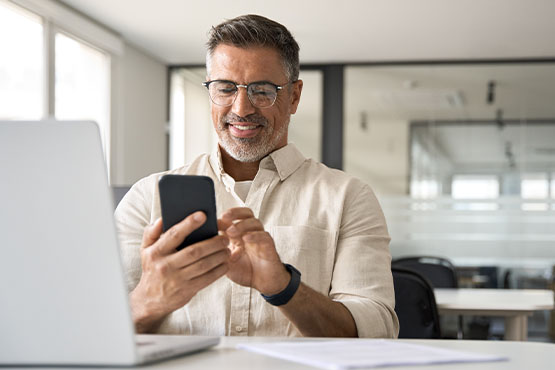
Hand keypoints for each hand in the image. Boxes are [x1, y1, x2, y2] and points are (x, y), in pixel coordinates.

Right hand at [130, 212, 229, 332]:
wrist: (150, 300)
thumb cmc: (152, 269)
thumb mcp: (145, 250)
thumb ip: (151, 233)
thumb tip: (162, 219)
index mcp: (156, 252)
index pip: (174, 235)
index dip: (189, 224)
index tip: (203, 215)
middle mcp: (166, 265)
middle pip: (195, 251)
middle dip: (213, 243)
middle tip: (224, 238)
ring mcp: (177, 279)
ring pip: (204, 265)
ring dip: (219, 256)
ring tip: (227, 249)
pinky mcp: (187, 290)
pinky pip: (207, 279)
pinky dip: (219, 270)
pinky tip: (225, 263)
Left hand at [219, 207, 289, 295]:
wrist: (263, 283)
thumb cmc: (245, 271)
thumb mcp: (226, 261)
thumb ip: (217, 251)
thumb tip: (203, 243)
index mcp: (238, 234)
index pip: (232, 218)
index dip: (223, 218)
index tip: (211, 221)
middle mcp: (250, 233)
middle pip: (246, 213)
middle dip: (235, 212)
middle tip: (224, 217)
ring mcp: (260, 238)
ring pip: (255, 222)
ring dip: (242, 225)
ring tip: (231, 231)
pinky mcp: (269, 245)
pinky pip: (264, 236)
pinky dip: (255, 235)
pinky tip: (246, 238)